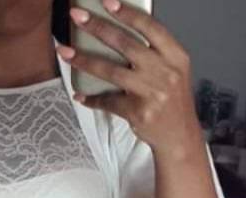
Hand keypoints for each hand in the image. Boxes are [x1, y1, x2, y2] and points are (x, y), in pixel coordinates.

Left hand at [56, 0, 203, 157]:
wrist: (180, 135)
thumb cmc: (173, 100)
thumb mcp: (174, 71)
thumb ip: (154, 53)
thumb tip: (117, 31)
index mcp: (176, 57)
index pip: (150, 28)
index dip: (128, 13)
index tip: (107, 2)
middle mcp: (165, 72)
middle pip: (125, 44)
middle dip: (97, 27)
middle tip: (76, 16)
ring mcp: (152, 93)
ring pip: (110, 71)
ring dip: (84, 60)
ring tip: (65, 52)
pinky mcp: (138, 112)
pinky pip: (108, 100)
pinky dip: (92, 98)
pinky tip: (80, 95)